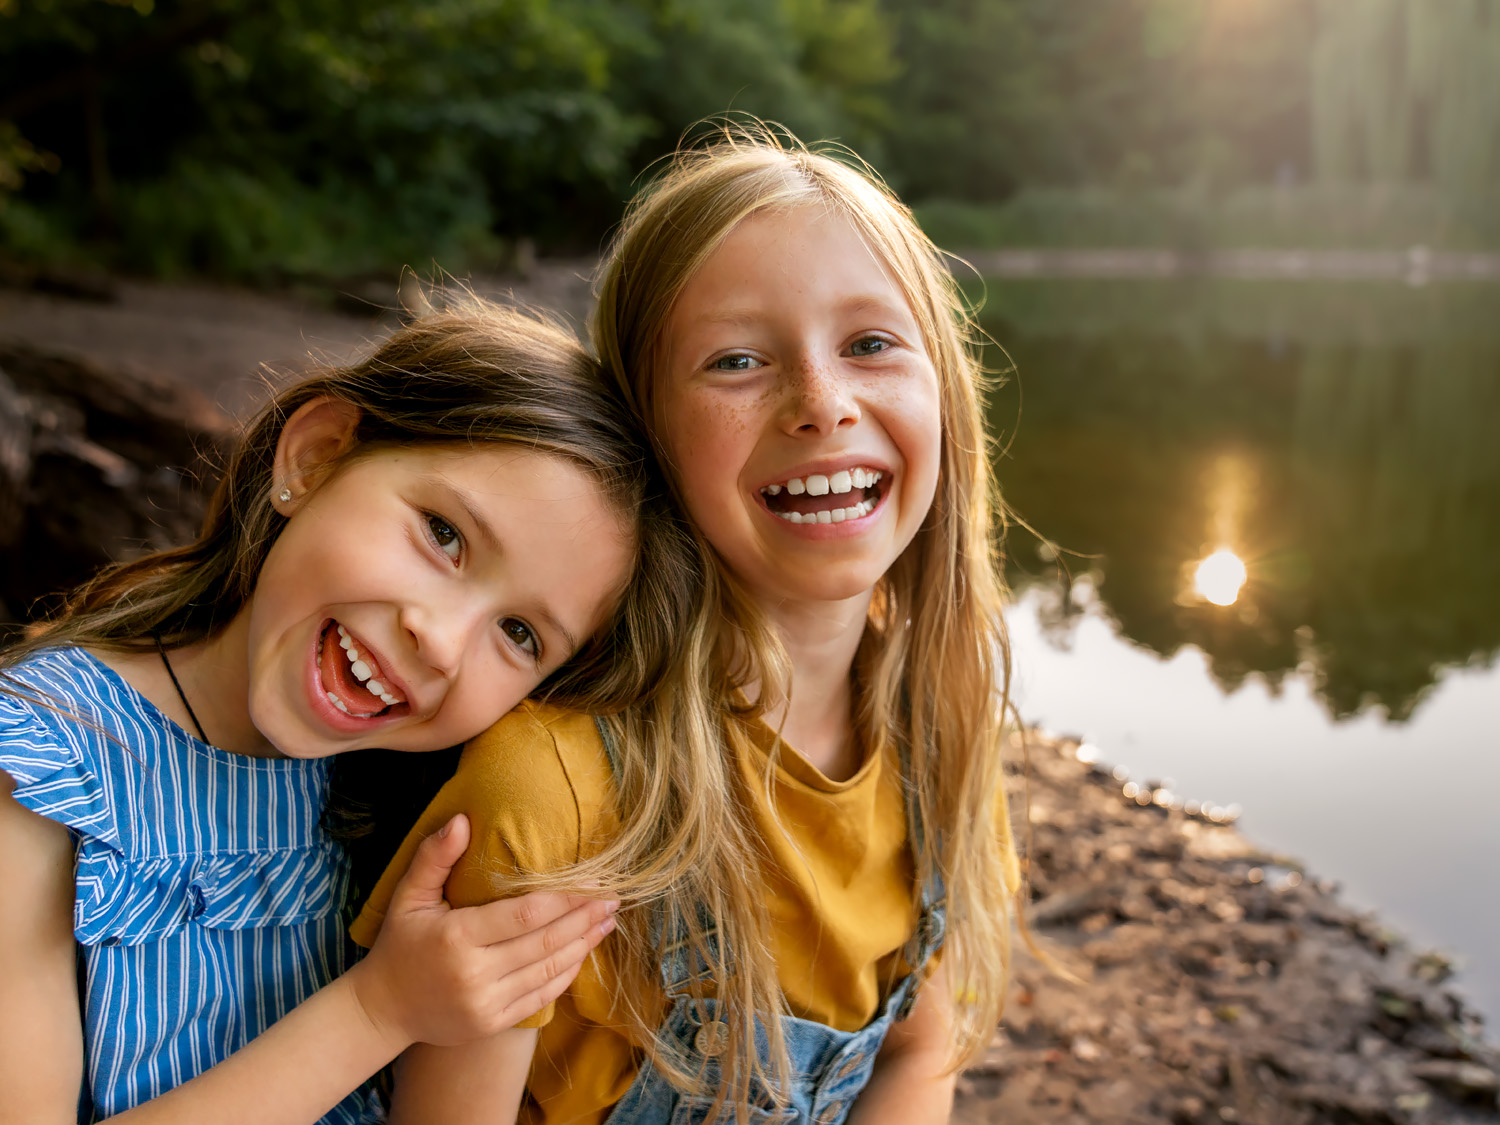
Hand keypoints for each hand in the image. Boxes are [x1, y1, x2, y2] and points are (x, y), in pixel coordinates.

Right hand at [348, 813, 616, 1048]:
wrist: (382, 1010)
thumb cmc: (399, 945)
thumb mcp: (409, 896)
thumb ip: (434, 857)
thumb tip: (462, 820)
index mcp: (457, 937)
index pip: (525, 916)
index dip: (565, 900)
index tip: (594, 884)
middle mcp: (475, 974)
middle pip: (545, 943)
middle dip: (584, 920)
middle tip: (614, 899)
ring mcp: (486, 1004)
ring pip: (549, 972)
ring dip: (583, 946)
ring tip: (607, 923)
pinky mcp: (492, 1024)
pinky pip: (540, 997)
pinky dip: (566, 975)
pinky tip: (583, 953)